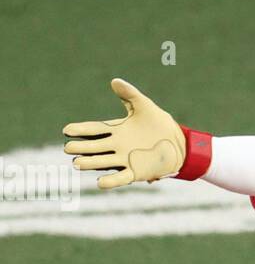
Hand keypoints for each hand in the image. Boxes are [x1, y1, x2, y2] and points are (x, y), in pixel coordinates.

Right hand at [63, 79, 185, 189]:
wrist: (179, 143)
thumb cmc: (160, 124)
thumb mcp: (144, 106)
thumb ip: (129, 94)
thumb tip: (114, 81)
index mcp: (117, 130)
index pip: (95, 130)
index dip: (81, 130)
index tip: (67, 130)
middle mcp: (117, 146)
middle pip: (95, 147)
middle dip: (81, 148)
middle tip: (68, 148)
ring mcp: (125, 159)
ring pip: (104, 162)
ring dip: (91, 163)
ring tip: (77, 163)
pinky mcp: (135, 171)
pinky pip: (121, 177)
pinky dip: (111, 180)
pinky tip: (100, 182)